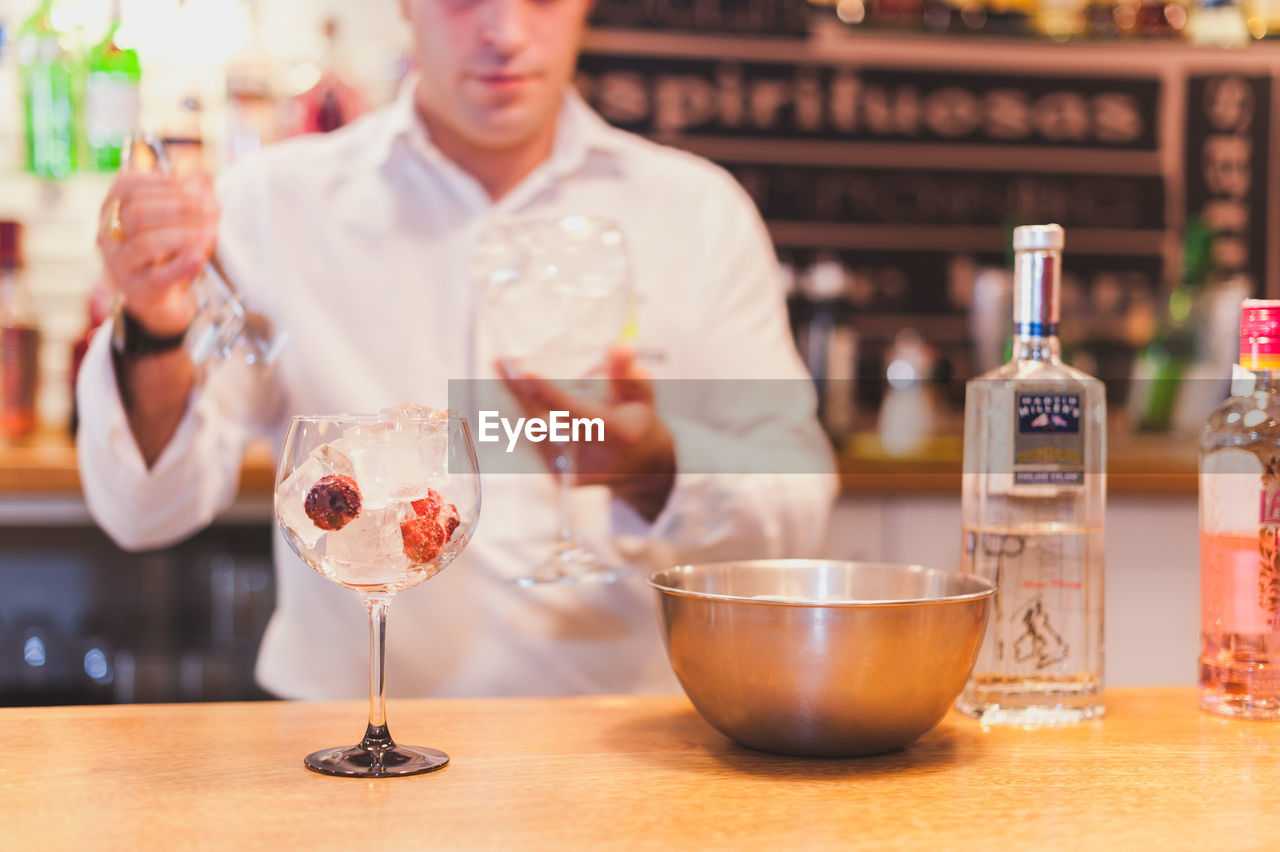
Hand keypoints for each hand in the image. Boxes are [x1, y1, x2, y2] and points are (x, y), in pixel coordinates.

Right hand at [97, 171, 219, 336]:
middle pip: (138, 212)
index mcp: (113, 209)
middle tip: (212, 209)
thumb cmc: (170, 252)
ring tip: (211, 232)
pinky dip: (181, 266)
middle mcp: (109, 236)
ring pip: (145, 243)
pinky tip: (199, 257)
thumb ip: (191, 195)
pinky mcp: (136, 292)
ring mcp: (118, 266)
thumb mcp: (180, 219)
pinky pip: (157, 278)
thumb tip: (201, 178)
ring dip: (184, 234)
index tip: (196, 188)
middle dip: (180, 208)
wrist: (164, 301)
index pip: (127, 186)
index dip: (164, 183)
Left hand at [499, 344, 675, 522]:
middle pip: (544, 423)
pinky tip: (519, 392)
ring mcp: (572, 473)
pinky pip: (534, 441)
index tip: (524, 374)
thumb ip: (627, 371)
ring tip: (503, 367)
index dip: (549, 395)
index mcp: (616, 436)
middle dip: (519, 392)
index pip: (577, 413)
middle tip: (499, 362)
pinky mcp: (557, 478)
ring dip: (518, 400)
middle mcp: (592, 460)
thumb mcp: (642, 393)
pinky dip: (525, 414)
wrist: (639, 468)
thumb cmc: (638, 422)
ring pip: (534, 432)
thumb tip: (621, 344)